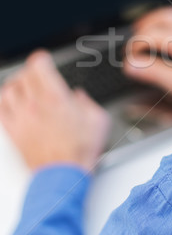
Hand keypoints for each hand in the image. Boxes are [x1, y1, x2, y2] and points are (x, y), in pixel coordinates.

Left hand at [0, 51, 110, 171]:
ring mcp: (21, 118)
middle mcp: (35, 104)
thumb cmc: (80, 151)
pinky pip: (0, 109)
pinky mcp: (13, 132)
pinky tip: (10, 102)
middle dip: (30, 70)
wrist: (63, 174)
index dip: (41, 59)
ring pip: (9, 90)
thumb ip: (88, 102)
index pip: (39, 66)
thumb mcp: (98, 120)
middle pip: (24, 75)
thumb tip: (79, 97)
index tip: (44, 60)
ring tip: (23, 85)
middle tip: (36, 72)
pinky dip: (4, 101)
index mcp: (56, 98)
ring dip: (16, 84)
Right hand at [123, 7, 171, 105]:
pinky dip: (168, 23)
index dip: (133, 47)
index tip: (129, 60)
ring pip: (170, 15)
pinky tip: (168, 34)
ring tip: (145, 32)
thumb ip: (153, 72)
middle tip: (133, 43)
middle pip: (157, 18)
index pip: (147, 35)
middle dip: (141, 29)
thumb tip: (132, 65)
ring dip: (154, 21)